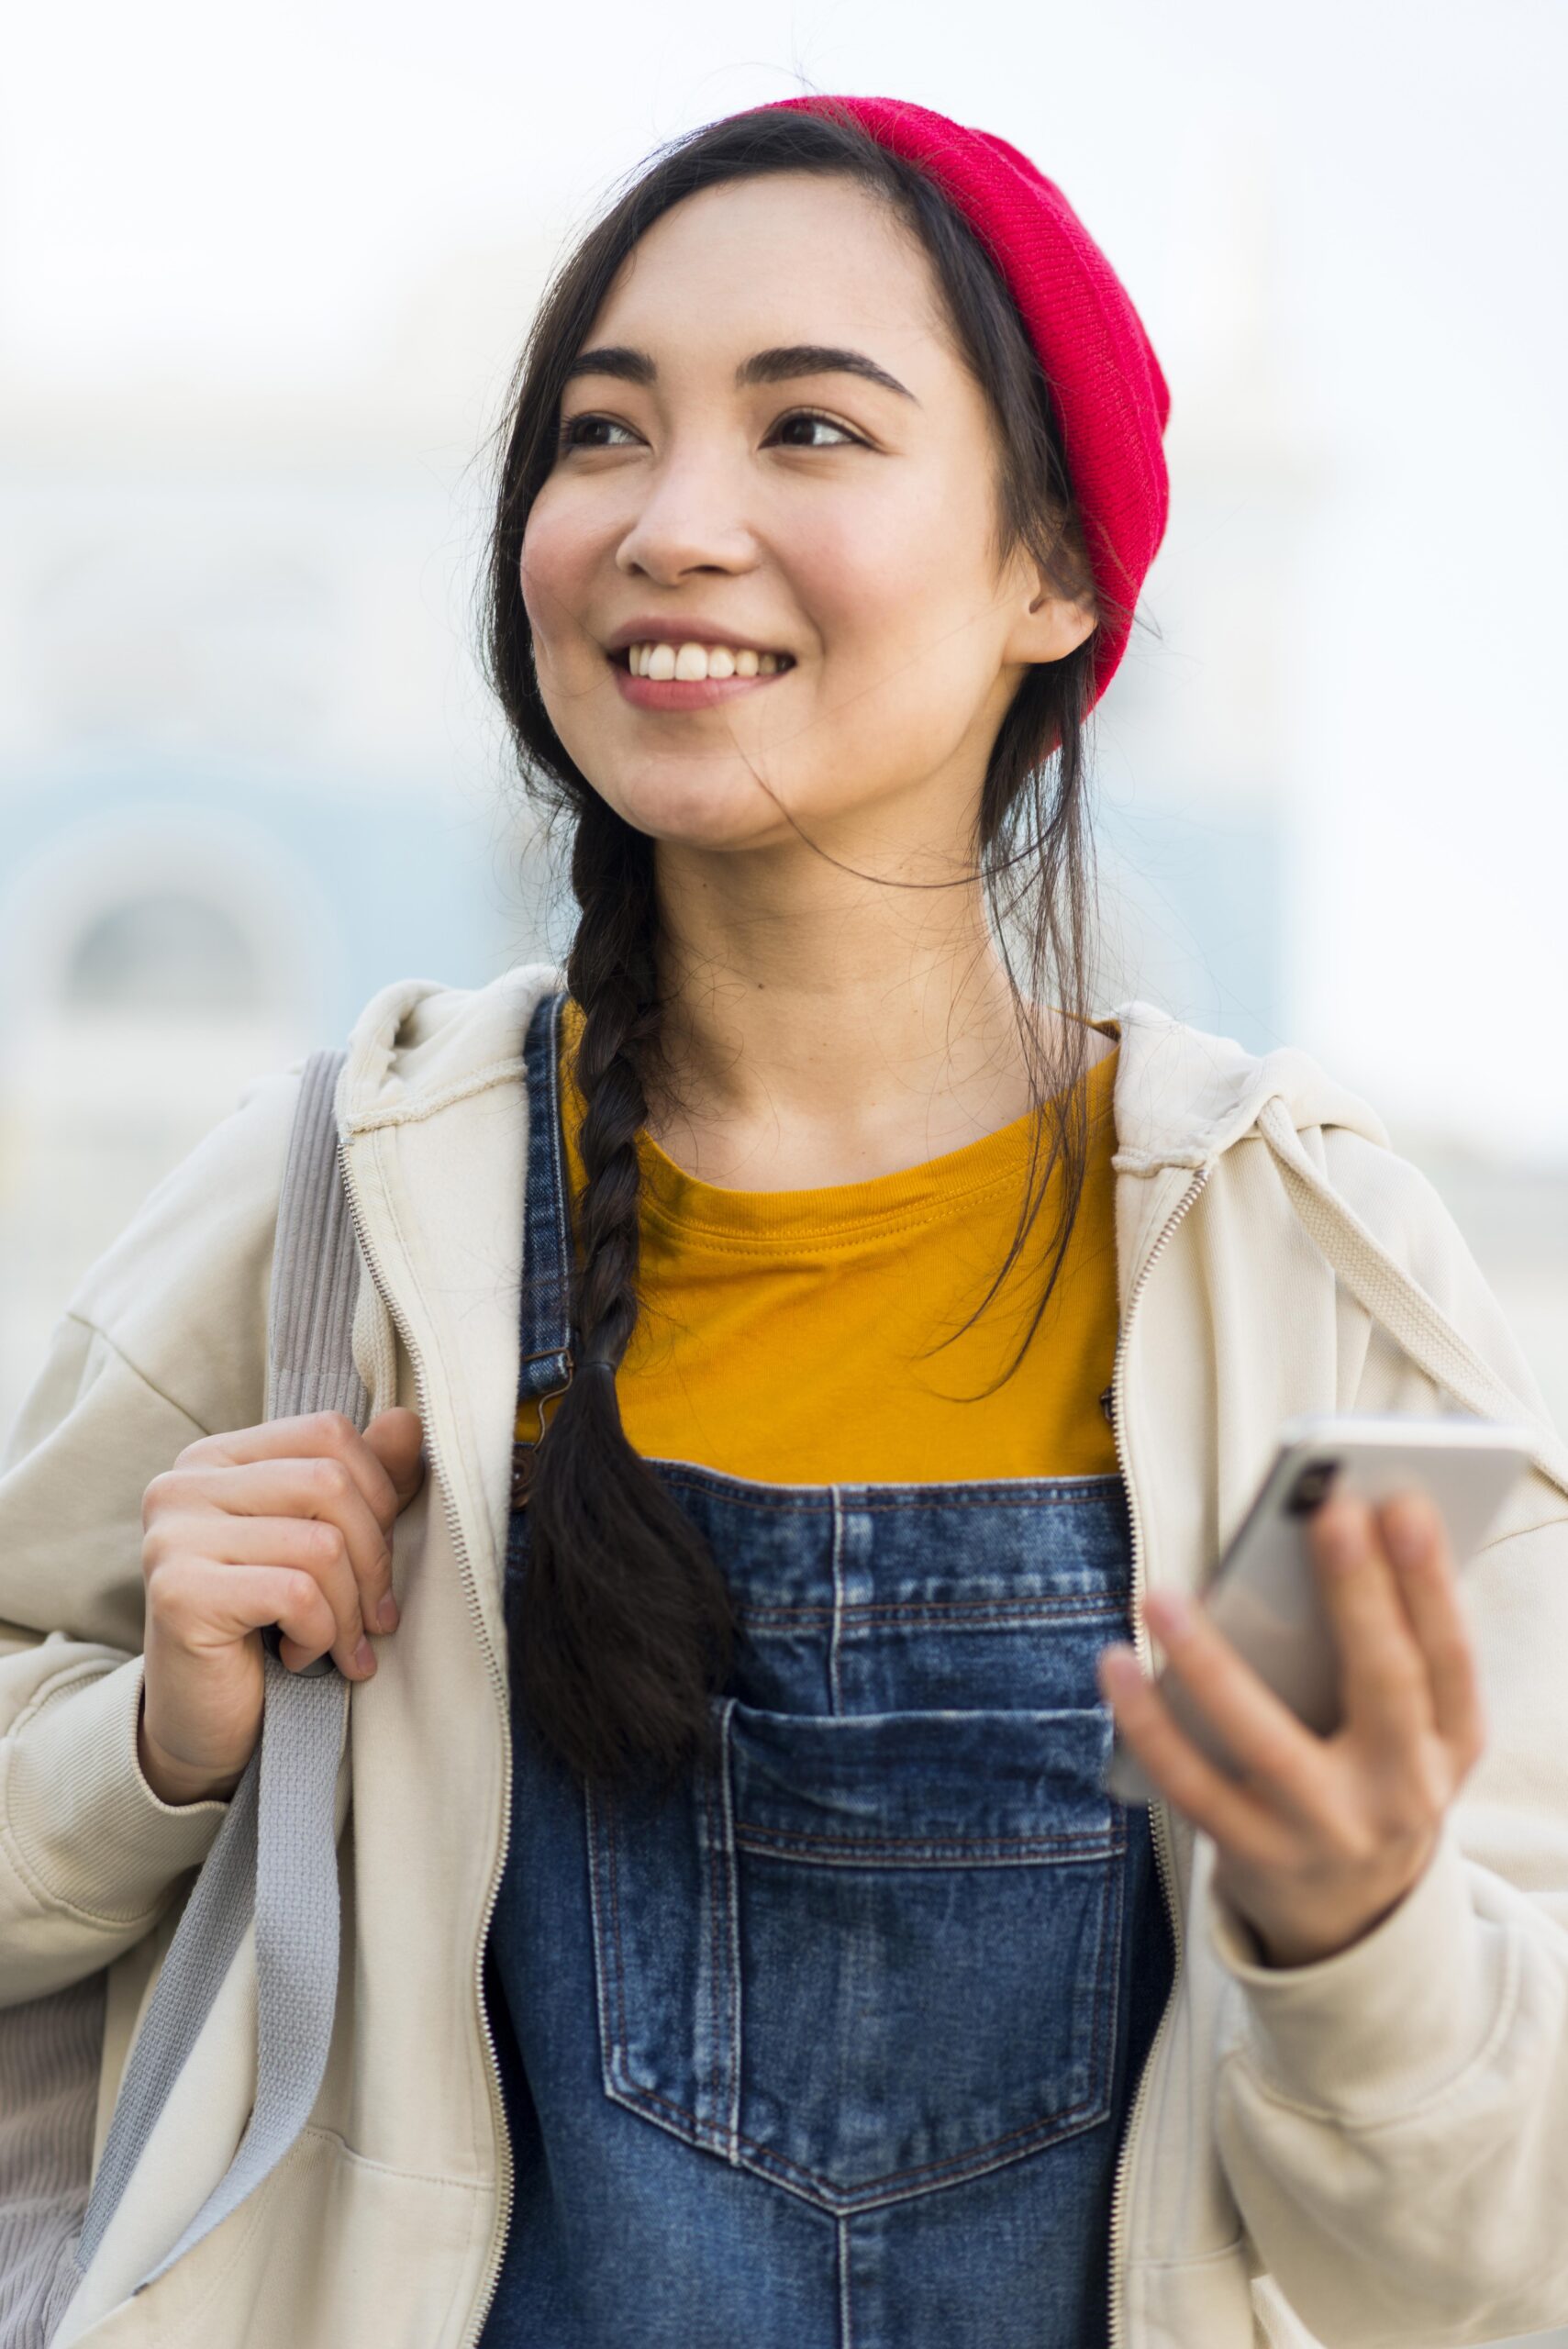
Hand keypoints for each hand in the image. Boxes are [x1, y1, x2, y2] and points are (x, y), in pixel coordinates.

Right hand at [139, 1408, 426, 1804]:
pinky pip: (297, 1594)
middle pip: (331, 1483)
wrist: (205, 1723)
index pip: (329, 1434)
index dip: (380, 1494)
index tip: (381, 1559)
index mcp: (218, 1458)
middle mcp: (183, 1485)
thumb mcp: (324, 1544)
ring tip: (338, 1645)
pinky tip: (297, 1657)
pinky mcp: (180, 1593)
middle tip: (375, 1616)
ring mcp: (173, 1536)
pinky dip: (320, 1635)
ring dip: (350, 1610)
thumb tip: (407, 1421)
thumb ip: (362, 1481)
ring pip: (322, 1544)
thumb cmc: (269, 1629)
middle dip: (374, 1559)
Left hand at [1097, 1490, 1485, 1967]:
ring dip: (1210, 1663)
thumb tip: (1334, 1530)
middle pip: (1386, 1686)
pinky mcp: (1258, 1857)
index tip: (1404, 1505)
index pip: (1452, 1656)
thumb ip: (1383, 1648)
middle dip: (1359, 1597)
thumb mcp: (1410, 1728)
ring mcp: (1329, 1832)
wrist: (1352, 1913)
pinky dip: (1148, 1723)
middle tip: (1328, 1514)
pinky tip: (1115, 1664)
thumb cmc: (1369, 1771)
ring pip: (1266, 1742)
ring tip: (1161, 1596)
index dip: (1431, 1581)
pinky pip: (1192, 1785)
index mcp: (1452, 1745)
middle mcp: (1405, 1793)